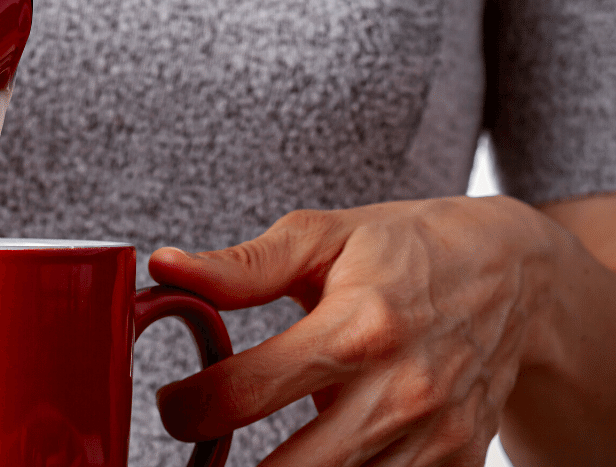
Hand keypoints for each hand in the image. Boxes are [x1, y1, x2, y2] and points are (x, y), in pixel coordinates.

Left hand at [149, 196, 559, 466]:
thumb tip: (165, 268)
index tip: (174, 405)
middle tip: (204, 446)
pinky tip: (322, 454)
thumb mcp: (324, 236)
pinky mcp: (458, 461)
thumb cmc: (406, 248)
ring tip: (261, 449)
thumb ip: (242, 266)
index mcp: (356, 327)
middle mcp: (398, 392)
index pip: (244, 394)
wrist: (515, 275)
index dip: (188, 409)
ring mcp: (433, 435)